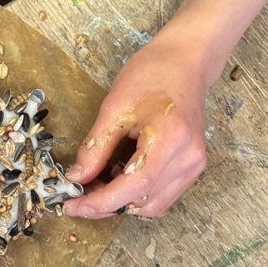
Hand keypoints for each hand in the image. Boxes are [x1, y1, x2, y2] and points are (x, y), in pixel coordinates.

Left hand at [65, 27, 209, 218]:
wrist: (185, 61)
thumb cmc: (152, 74)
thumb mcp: (114, 107)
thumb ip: (95, 147)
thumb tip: (76, 177)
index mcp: (171, 140)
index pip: (134, 187)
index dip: (101, 202)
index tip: (73, 206)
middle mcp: (189, 159)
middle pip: (144, 201)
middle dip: (108, 204)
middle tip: (78, 193)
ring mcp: (195, 165)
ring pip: (154, 204)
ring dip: (123, 201)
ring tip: (97, 181)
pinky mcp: (193, 166)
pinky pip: (163, 193)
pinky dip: (137, 192)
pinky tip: (118, 174)